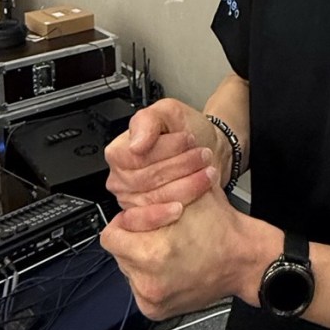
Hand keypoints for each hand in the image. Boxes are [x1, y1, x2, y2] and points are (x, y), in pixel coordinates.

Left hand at [100, 184, 274, 319]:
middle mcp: (148, 282)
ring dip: (141, 258)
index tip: (144, 219)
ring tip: (169, 249)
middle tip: (160, 233)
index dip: (128, 222)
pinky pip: (139, 287)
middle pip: (119, 253)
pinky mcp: (157, 310)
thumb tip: (131, 186)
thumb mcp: (189, 195)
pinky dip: (150, 276)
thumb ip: (155, 190)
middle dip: (135, 239)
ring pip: (128, 270)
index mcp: (153, 252)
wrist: (245, 260)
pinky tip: (171, 266)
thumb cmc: (222, 228)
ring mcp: (152, 299)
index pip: (110, 236)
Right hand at [104, 99, 219, 219]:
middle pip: (146, 179)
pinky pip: (160, 217)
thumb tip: (135, 145)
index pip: (134, 157)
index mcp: (119, 152)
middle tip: (203, 155)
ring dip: (188, 183)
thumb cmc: (188, 131)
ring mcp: (133, 200)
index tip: (188, 139)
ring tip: (207, 171)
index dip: (165, 149)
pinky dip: (183, 202)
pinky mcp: (149, 216)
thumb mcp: (169, 112)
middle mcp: (121, 178)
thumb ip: (148, 121)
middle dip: (181, 165)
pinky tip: (196, 195)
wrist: (210, 149)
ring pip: (156, 197)